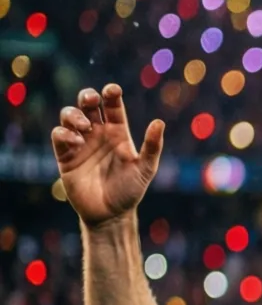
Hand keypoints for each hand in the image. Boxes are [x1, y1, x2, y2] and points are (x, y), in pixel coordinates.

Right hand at [51, 84, 164, 227]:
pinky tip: (76, 142)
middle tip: (92, 100)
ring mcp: (80, 143)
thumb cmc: (130, 190)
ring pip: (70, 115)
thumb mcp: (145, 169)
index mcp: (118, 133)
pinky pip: (59, 135)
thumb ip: (152, 147)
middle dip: (87, 96)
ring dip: (74, 114)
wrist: (111, 214)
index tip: (113, 90)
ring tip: (85, 127)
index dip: (111, 94)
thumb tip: (159, 122)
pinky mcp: (65, 155)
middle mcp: (98, 134)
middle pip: (88, 104)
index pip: (113, 106)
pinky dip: (64, 133)